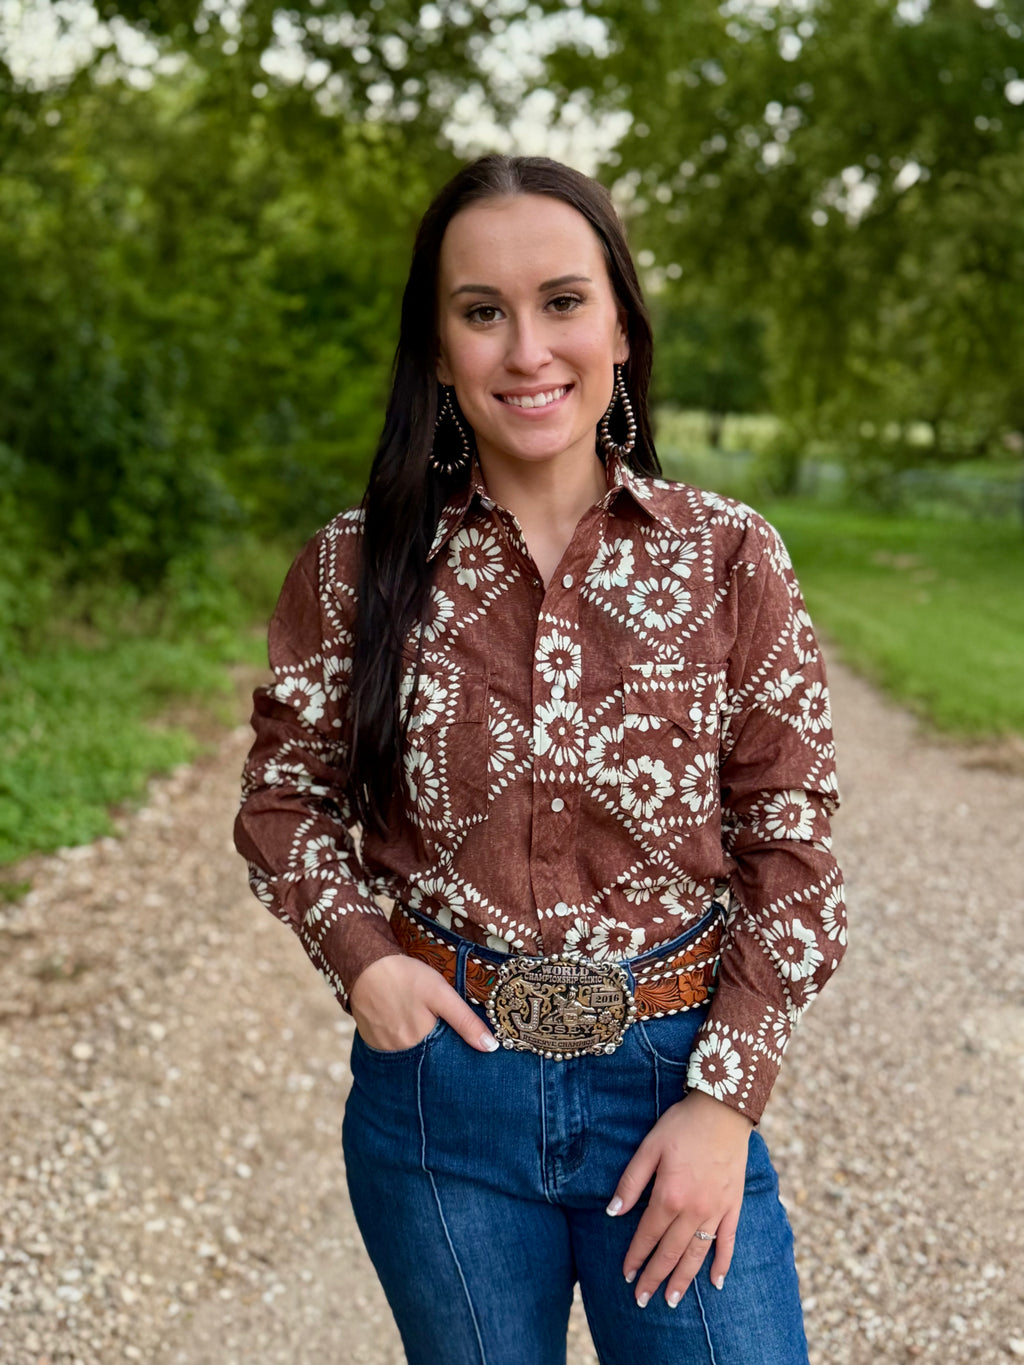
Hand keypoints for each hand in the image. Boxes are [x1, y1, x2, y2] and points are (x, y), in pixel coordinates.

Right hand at [348, 953, 498, 1053]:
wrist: (366, 964)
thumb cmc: (407, 977)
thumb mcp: (442, 994)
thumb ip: (466, 1021)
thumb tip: (490, 1048)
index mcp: (421, 1043)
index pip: (445, 1061)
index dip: (456, 1054)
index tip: (464, 1049)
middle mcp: (400, 1053)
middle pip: (426, 1061)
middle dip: (437, 1053)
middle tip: (440, 1032)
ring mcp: (383, 1049)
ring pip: (409, 1057)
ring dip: (418, 1049)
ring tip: (422, 1028)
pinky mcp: (371, 1041)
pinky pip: (392, 1050)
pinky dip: (401, 1043)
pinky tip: (405, 1027)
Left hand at [606, 1088, 753, 1307]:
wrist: (722, 1110)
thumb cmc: (682, 1125)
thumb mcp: (649, 1147)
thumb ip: (631, 1182)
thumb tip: (613, 1212)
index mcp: (669, 1196)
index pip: (648, 1236)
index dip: (635, 1257)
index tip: (626, 1276)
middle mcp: (693, 1210)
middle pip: (670, 1252)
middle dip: (655, 1278)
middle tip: (642, 1300)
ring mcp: (716, 1210)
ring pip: (697, 1254)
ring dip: (683, 1279)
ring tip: (672, 1301)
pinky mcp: (733, 1206)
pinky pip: (728, 1241)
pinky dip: (722, 1264)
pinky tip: (716, 1283)